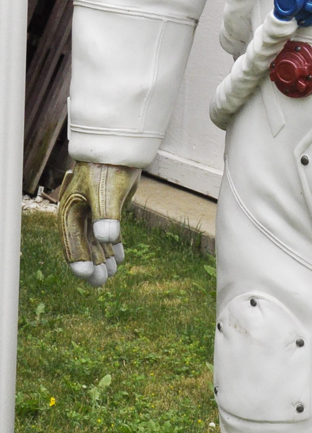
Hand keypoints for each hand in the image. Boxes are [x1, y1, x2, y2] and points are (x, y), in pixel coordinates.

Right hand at [58, 163, 140, 286]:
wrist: (120, 150)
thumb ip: (106, 216)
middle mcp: (78, 214)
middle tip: (102, 282)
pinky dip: (114, 245)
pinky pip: (108, 233)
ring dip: (104, 257)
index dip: (79, 261)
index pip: (71, 243)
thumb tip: (107, 238)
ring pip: (96, 242)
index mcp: (70, 212)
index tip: (89, 276)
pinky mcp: (107, 210)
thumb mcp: (106, 193)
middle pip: (83, 246)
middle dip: (93, 264)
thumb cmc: (109, 170)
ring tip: (113, 273)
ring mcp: (92, 213)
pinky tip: (121, 258)